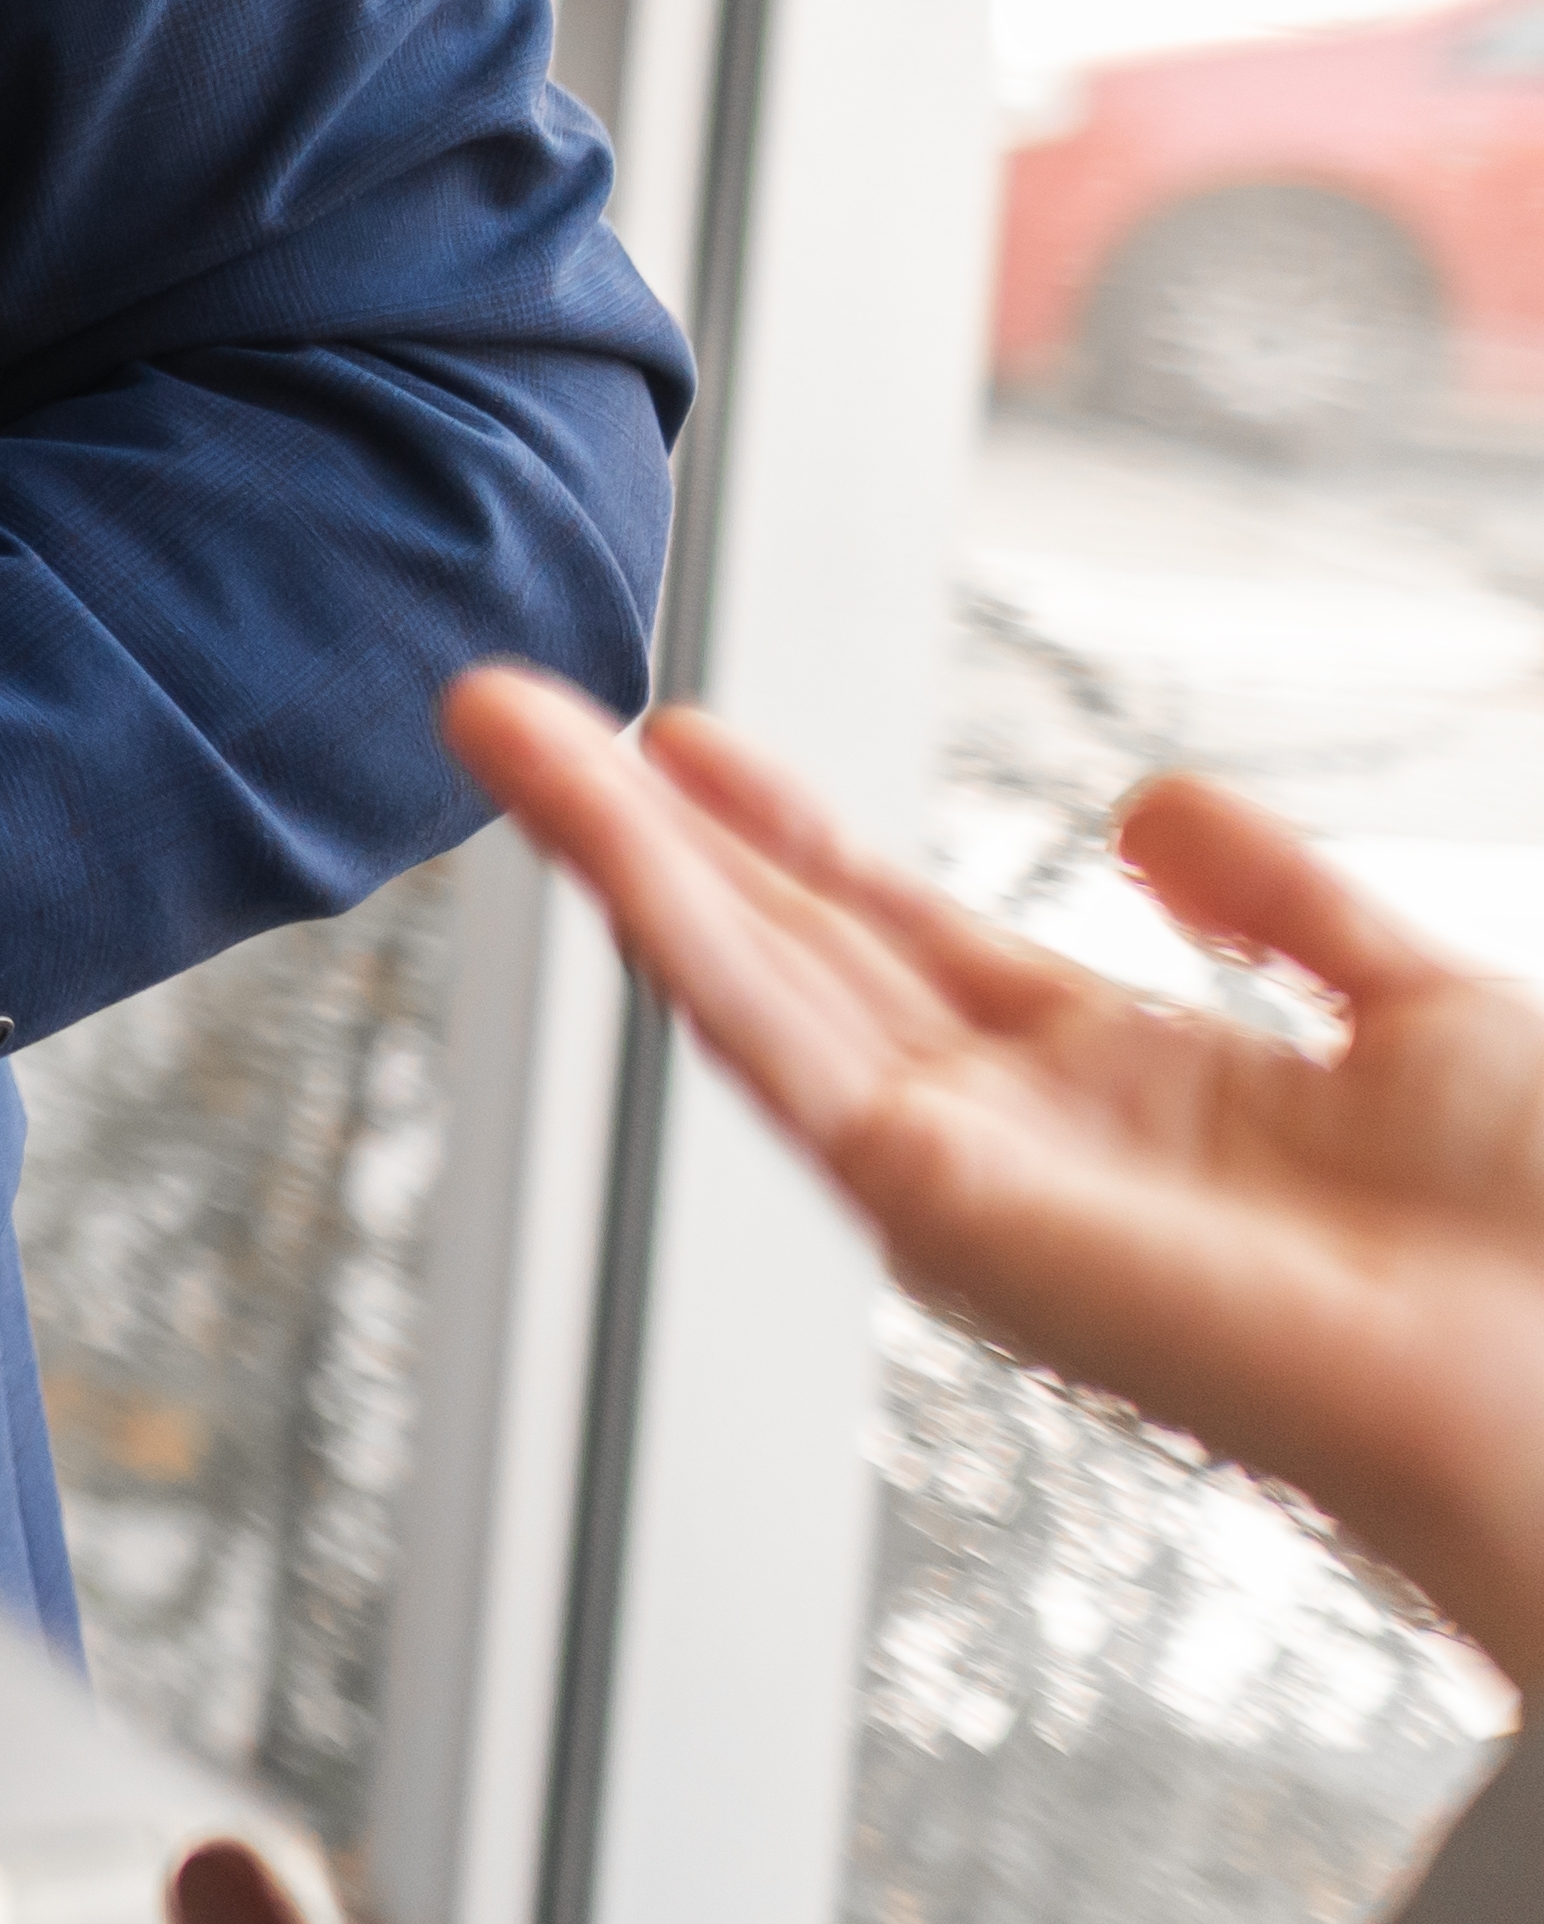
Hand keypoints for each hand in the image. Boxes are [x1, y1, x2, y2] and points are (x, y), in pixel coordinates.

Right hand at [449, 665, 1543, 1680]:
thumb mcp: (1426, 1006)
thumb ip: (1287, 902)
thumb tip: (1145, 806)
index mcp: (1138, 1096)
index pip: (913, 937)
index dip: (799, 830)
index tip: (691, 740)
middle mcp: (1026, 1144)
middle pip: (793, 950)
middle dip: (652, 826)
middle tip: (519, 707)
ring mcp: (974, 1186)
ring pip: (751, 984)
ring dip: (615, 848)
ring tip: (497, 721)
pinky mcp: (948, 1216)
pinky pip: (779, 1052)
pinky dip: (676, 928)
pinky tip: (605, 835)